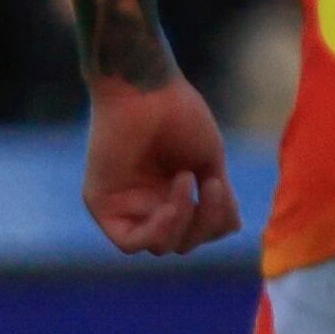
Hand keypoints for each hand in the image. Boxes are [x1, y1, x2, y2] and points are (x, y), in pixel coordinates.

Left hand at [81, 74, 241, 253]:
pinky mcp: (103, 205)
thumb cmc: (179, 113)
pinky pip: (130, 242)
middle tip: (211, 187)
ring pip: (160, 246)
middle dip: (205, 222)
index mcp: (173, 193)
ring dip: (183, 222)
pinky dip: (158, 230)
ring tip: (187, 180)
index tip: (221, 187)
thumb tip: (232, 228)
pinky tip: (170, 203)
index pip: (199, 231)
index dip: (215, 221)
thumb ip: (217, 199)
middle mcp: (149, 203)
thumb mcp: (208, 162)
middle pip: (183, 242)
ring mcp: (126, 205)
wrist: (146, 87)